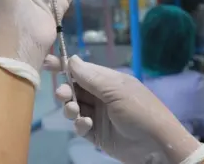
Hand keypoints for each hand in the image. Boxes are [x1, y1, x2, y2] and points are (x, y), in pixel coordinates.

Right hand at [44, 55, 202, 163]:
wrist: (156, 145)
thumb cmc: (139, 110)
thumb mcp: (116, 90)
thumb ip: (91, 76)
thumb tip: (72, 59)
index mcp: (107, 81)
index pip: (82, 70)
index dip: (64, 66)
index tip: (47, 62)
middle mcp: (101, 96)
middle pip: (74, 89)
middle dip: (66, 90)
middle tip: (63, 95)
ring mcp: (98, 115)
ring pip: (74, 107)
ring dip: (70, 108)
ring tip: (75, 111)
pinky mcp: (96, 133)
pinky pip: (79, 126)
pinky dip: (79, 124)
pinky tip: (86, 125)